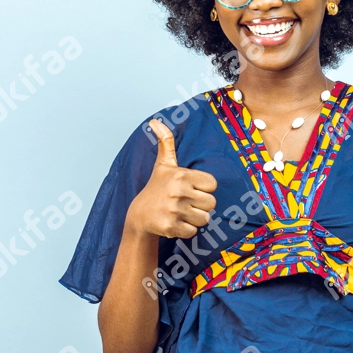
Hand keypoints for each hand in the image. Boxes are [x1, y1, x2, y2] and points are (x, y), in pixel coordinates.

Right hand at [126, 119, 216, 239]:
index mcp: (181, 175)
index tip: (190, 188)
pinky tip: (176, 222)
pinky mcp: (172, 227)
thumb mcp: (163, 165)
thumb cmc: (156, 188)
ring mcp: (175, 210)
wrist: (139, 216)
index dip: (203, 188)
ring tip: (181, 212)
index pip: (213, 184)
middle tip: (185, 202)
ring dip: (195, 218)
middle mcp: (178, 192)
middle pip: (211, 203)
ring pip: (205, 219)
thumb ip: (165, 143)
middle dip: (201, 205)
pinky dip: (187, 230)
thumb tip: (155, 121)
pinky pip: (194, 231)